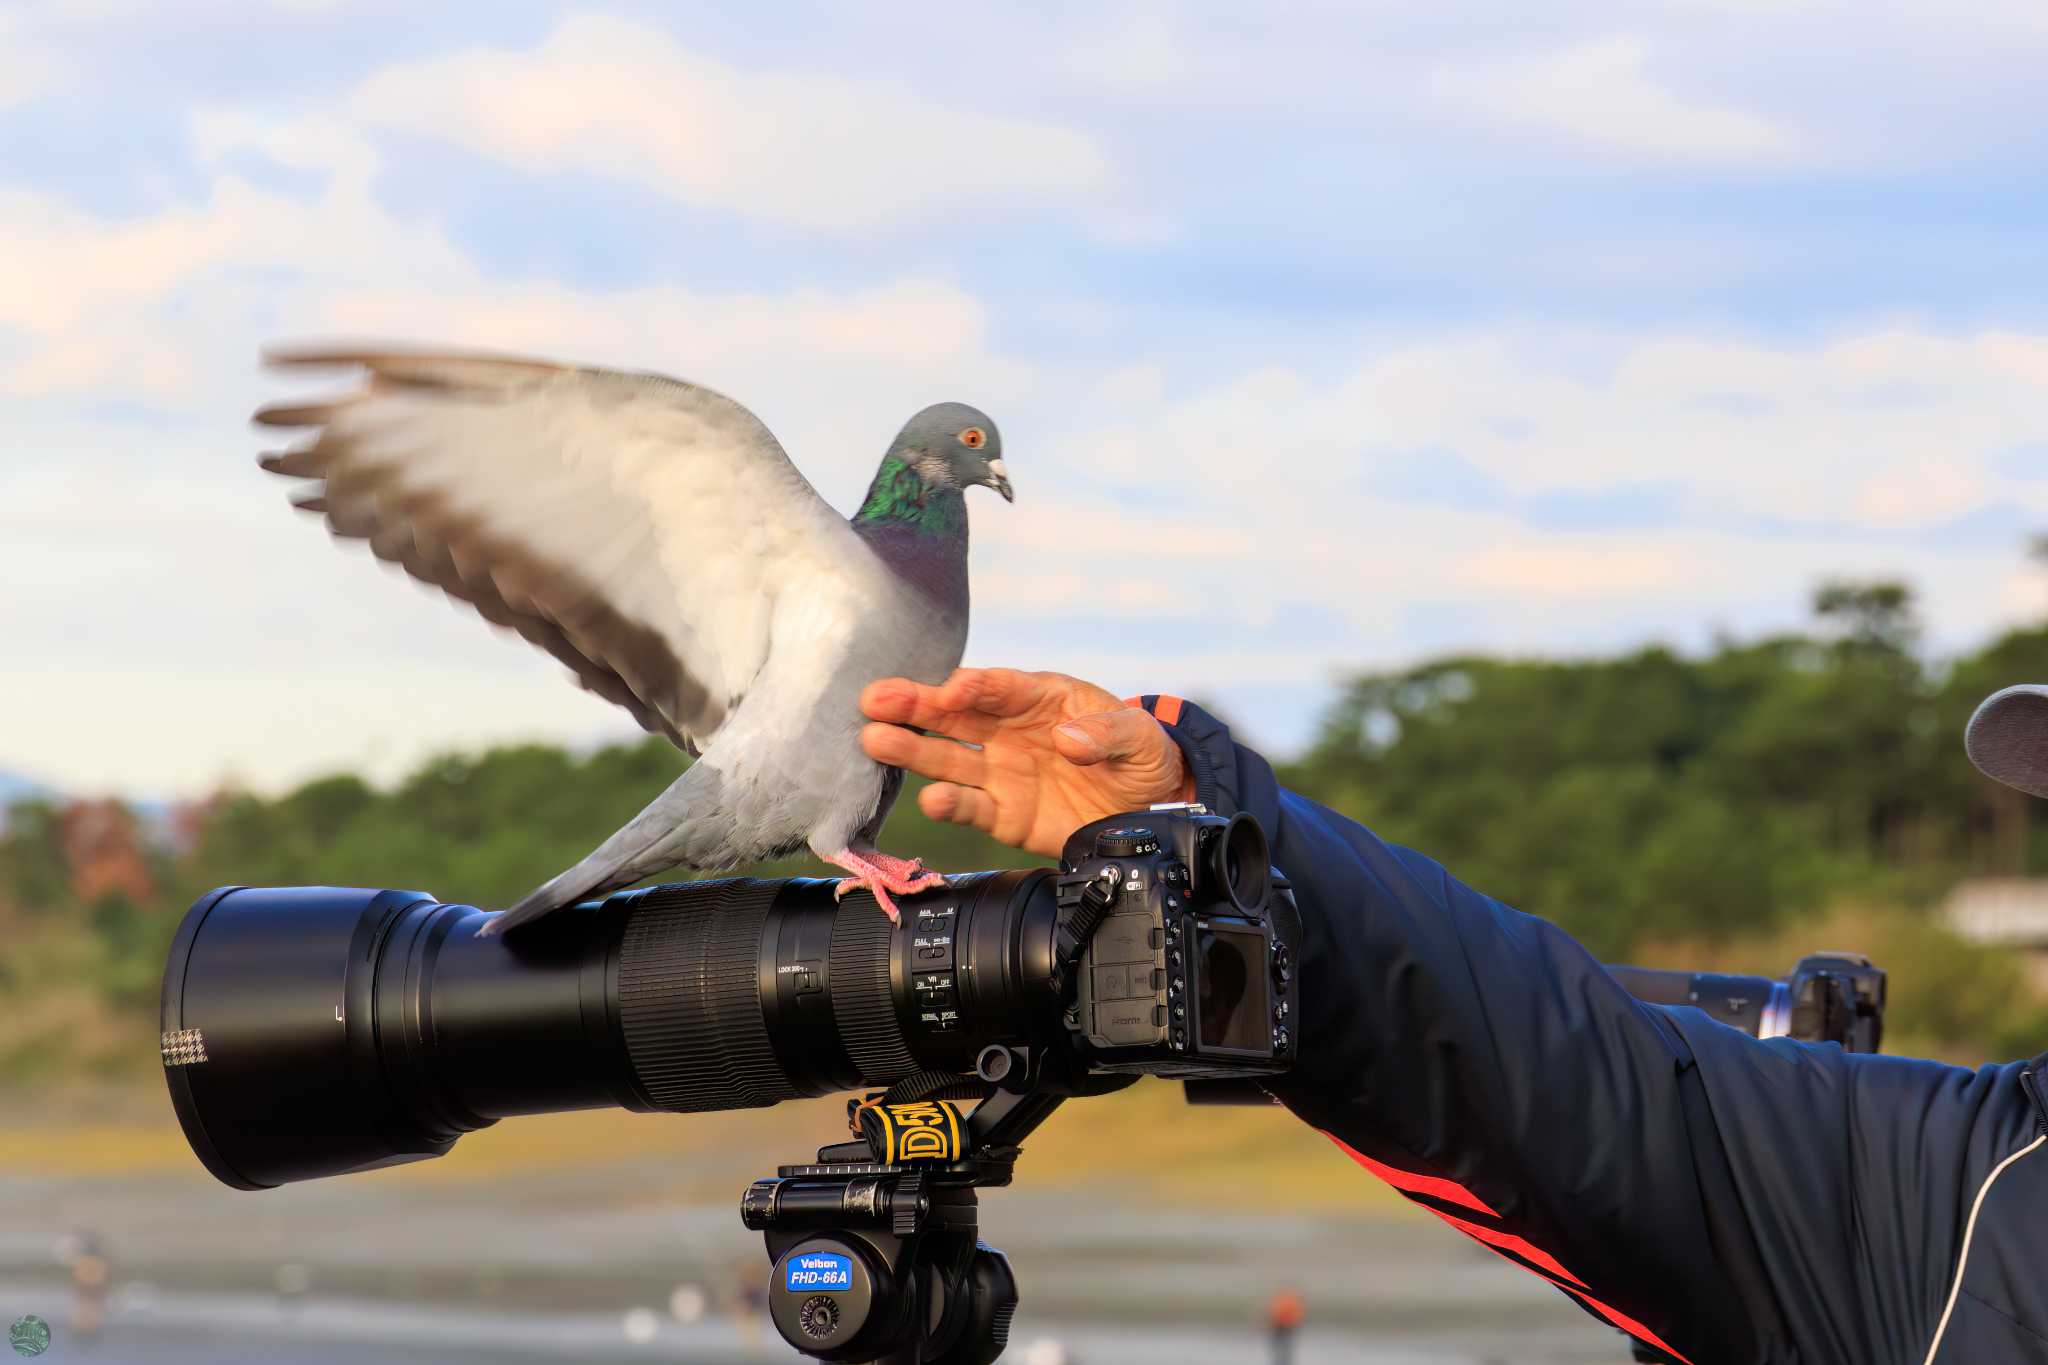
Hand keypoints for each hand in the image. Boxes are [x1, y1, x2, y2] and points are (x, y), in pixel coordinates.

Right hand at [860, 668, 1194, 858]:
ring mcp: (1001, 773)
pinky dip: (949, 805)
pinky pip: (970, 808)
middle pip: (955, 715)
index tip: (949, 689)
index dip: (973, 685)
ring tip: (874, 741)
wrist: (1146, 809)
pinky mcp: (1002, 815)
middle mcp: (1009, 731)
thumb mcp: (1139, 737)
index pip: (1000, 686)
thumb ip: (1108, 733)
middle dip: (915, 705)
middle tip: (875, 699)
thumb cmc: (1140, 755)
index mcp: (1039, 698)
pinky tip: (931, 800)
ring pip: (948, 759)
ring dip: (912, 750)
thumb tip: (1068, 740)